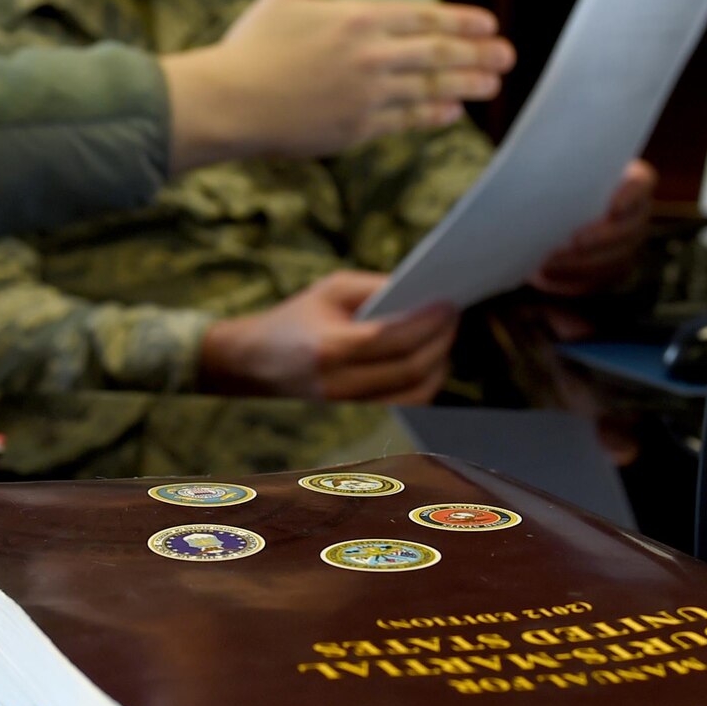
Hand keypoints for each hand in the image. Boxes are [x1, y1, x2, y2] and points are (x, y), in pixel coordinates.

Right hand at [160, 0, 514, 171]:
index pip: (426, 17)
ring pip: (430, 88)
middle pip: (438, 53)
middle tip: (506, 56)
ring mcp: (367, 94)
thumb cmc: (252, 48)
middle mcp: (370, 56)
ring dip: (466, 85)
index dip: (462, 23)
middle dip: (478, 54)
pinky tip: (450, 110)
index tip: (487, 25)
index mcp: (358, 18)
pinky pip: (406, 120)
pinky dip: (432, 115)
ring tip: (491, 84)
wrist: (228, 101)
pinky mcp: (357, 128)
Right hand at [197, 272, 458, 403]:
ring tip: (444, 339)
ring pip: (413, 395)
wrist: (254, 362)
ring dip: (438, 366)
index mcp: (329, 348)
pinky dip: (424, 385)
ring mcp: (348, 407)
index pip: (392, 339)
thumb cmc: (295, 319)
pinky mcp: (355, 417)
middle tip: (452, 318)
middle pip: (409, 369)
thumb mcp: (330, 290)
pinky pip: (404, 406)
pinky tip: (430, 362)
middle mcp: (339, 384)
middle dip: (440, 341)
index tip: (448, 305)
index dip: (427, 323)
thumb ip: (376, 288)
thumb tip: (425, 294)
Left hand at [533, 159, 656, 296]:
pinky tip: (544, 276)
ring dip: (581, 264)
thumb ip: (557, 170)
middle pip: (630, 230)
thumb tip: (535, 181)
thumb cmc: (555, 178)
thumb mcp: (557, 169)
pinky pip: (596, 281)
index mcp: (631, 181)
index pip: (641, 185)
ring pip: (615, 261)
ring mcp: (628, 245)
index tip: (611, 208)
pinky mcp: (610, 271)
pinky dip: (570, 281)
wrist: (550, 204)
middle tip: (573, 242)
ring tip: (548, 262)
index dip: (630, 197)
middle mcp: (636, 215)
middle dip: (601, 239)